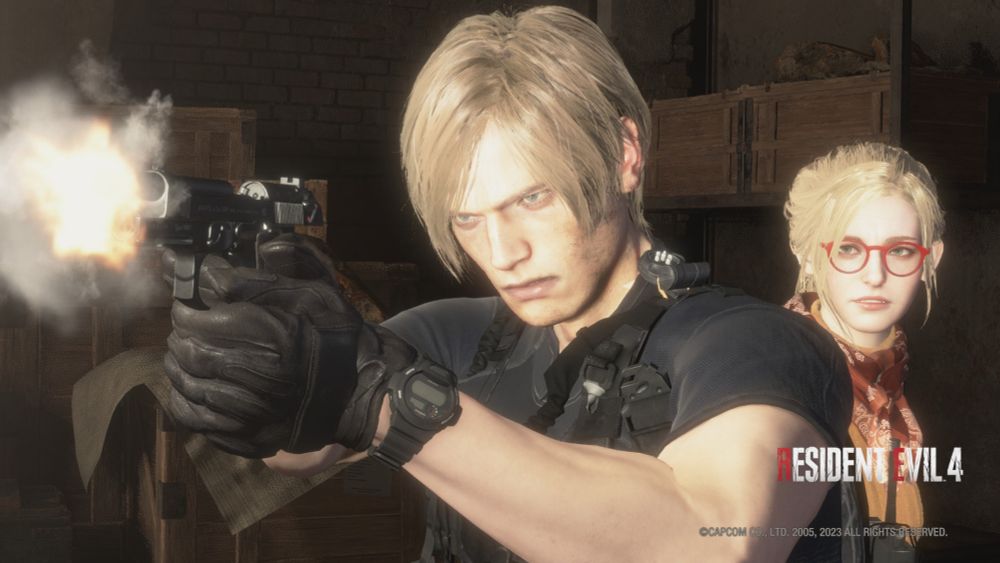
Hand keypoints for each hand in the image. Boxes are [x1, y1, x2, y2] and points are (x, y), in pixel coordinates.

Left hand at [162, 234, 414, 457]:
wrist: (366, 391)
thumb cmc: (338, 337)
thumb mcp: (307, 294)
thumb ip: (255, 282)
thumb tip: (209, 274)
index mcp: (266, 334)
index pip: (196, 320)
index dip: (186, 309)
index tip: (189, 305)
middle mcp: (253, 374)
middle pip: (188, 353)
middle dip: (180, 337)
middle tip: (186, 328)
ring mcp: (250, 412)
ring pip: (187, 387)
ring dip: (179, 367)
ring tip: (186, 356)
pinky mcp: (249, 437)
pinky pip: (196, 421)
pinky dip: (183, 401)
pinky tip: (191, 389)